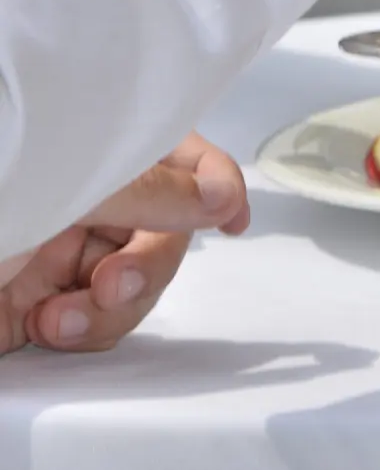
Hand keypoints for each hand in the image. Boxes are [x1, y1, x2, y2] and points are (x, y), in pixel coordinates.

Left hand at [0, 135, 246, 355]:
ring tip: (57, 318)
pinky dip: (81, 335)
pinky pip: (99, 325)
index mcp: (94, 149)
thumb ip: (149, 191)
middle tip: (112, 285)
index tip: (235, 216)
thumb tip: (221, 195)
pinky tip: (40, 326)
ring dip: (107, 313)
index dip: (214, 179)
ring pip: (137, 286)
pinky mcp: (45, 304)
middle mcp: (86, 197)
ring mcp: (65, 252)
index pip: (174, 150)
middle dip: (147, 268)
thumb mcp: (69, 191)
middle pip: (164, 229)